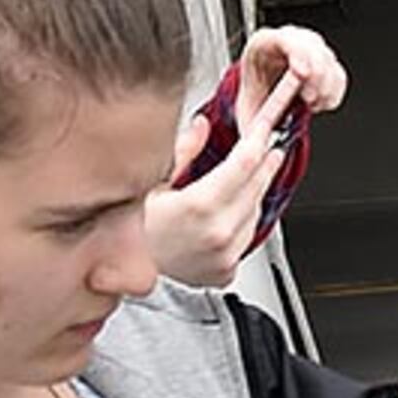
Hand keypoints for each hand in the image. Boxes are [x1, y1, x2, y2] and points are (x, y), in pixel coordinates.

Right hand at [143, 71, 302, 284]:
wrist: (131, 271)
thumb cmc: (135, 228)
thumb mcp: (153, 182)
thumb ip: (183, 152)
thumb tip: (202, 125)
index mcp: (199, 205)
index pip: (245, 162)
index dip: (259, 139)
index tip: (266, 127)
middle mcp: (217, 232)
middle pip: (257, 185)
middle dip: (264, 161)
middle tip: (267, 145)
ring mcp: (225, 254)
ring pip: (256, 210)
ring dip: (253, 191)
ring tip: (240, 180)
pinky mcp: (227, 268)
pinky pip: (248, 235)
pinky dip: (244, 219)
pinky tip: (229, 212)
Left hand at [242, 24, 347, 114]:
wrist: (262, 94)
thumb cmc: (254, 96)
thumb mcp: (245, 108)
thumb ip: (251, 122)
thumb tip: (258, 139)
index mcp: (263, 43)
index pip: (284, 38)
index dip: (297, 53)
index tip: (303, 74)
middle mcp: (290, 40)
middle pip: (314, 48)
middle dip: (316, 78)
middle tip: (308, 100)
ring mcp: (311, 48)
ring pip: (330, 62)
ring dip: (325, 89)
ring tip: (309, 105)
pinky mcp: (327, 61)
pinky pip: (339, 75)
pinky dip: (333, 94)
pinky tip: (319, 102)